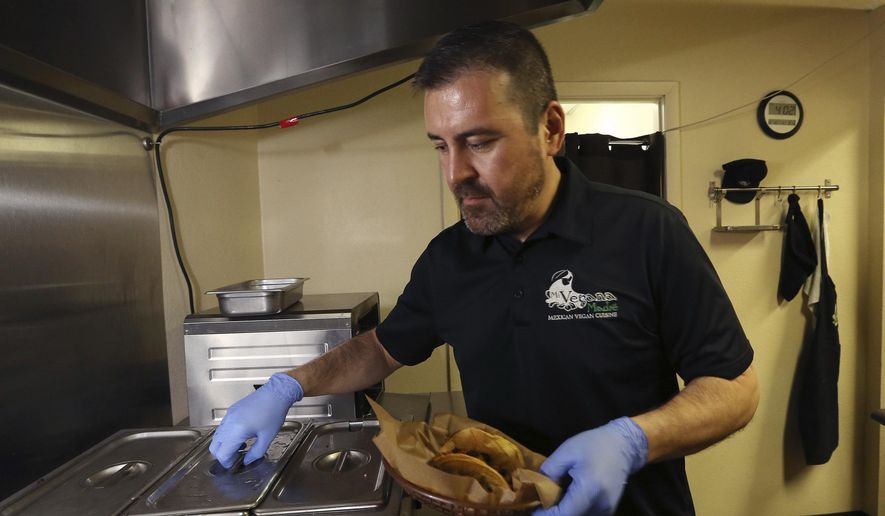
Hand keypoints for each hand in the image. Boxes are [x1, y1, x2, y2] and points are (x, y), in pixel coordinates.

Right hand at [209, 372, 303, 467]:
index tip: (235, 465)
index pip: (222, 454)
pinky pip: (222, 427)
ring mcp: (228, 416)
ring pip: (217, 436)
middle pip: (214, 446)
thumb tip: (247, 461)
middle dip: (223, 455)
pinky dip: (227, 435)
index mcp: (236, 431)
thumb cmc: (273, 412)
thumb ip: (256, 453)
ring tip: (241, 446)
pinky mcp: (231, 410)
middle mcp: (228, 423)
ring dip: (225, 445)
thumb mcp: (267, 437)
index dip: (227, 463)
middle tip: (236, 458)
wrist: (276, 393)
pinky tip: (241, 435)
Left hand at [533, 417, 647, 515]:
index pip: (564, 514)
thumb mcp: (567, 451)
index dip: (546, 515)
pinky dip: (575, 511)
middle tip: (542, 503)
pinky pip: (587, 515)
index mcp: (589, 489)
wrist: (624, 445)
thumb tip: (538, 488)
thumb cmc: (594, 444)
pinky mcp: (609, 511)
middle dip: (554, 514)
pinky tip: (569, 499)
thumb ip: (550, 471)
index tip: (535, 509)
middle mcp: (600, 505)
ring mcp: (607, 510)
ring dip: (566, 512)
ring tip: (554, 500)